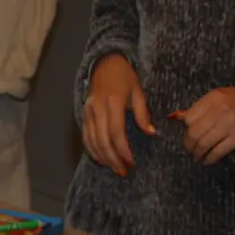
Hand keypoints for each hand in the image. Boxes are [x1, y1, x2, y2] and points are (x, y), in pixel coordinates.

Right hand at [82, 54, 153, 177]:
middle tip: (123, 170)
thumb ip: (143, 113)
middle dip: (113, 158)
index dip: (122, 149)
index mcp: (113, 102)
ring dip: (103, 157)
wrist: (104, 64)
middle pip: (102, 140)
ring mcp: (88, 113)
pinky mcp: (83, 116)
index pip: (116, 132)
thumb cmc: (124, 77)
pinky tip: (101, 159)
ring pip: (92, 141)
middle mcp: (97, 109)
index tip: (130, 162)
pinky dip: (92, 150)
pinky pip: (85, 137)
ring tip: (115, 168)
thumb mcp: (138, 91)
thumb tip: (151, 132)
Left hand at [174, 87, 234, 164]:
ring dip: (197, 153)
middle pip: (194, 133)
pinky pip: (218, 151)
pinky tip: (207, 161)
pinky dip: (209, 159)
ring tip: (196, 156)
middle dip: (188, 145)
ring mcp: (230, 124)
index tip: (188, 134)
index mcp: (214, 98)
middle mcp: (221, 110)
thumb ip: (202, 108)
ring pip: (204, 144)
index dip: (187, 129)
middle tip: (189, 150)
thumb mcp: (220, 97)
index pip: (189, 118)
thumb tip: (181, 121)